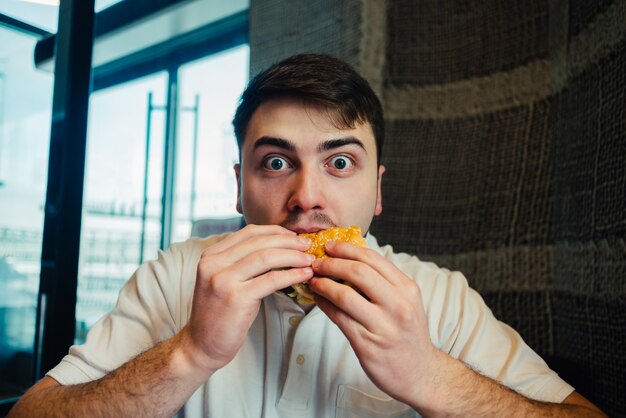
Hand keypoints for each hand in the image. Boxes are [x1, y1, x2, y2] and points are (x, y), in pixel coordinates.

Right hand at [184, 224, 313, 372]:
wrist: (201, 345)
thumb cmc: (220, 312)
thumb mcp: (224, 279)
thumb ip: (241, 261)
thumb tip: (277, 246)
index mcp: (211, 255)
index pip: (249, 232)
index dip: (275, 232)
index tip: (293, 236)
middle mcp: (214, 263)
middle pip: (259, 242)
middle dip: (288, 242)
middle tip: (307, 245)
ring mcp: (223, 280)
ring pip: (266, 257)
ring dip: (293, 256)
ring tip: (310, 260)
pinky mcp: (236, 298)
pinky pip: (271, 280)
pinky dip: (291, 275)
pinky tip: (304, 275)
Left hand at [309, 241, 439, 406]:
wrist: (421, 374)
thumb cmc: (408, 334)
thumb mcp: (407, 302)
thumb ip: (384, 282)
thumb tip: (350, 259)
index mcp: (407, 289)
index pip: (373, 259)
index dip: (347, 249)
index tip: (330, 246)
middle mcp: (398, 305)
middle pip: (359, 272)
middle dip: (332, 263)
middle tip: (316, 262)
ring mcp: (383, 326)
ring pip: (345, 295)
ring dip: (323, 284)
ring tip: (313, 280)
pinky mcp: (368, 344)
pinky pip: (339, 318)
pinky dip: (324, 304)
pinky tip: (318, 299)